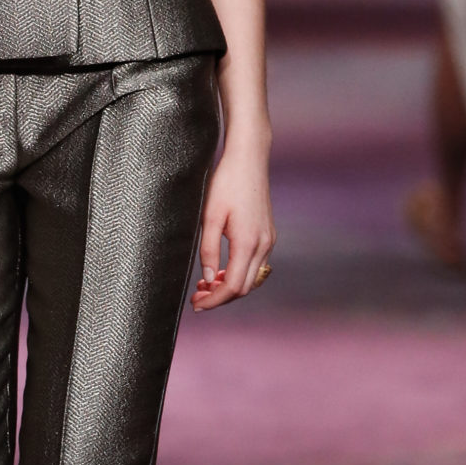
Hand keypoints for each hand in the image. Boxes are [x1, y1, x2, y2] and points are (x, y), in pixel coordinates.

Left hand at [191, 134, 274, 310]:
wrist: (249, 159)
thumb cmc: (226, 183)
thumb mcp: (210, 216)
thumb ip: (209, 250)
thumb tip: (209, 280)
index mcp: (248, 242)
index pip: (233, 286)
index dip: (214, 300)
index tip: (197, 304)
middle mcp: (263, 245)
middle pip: (244, 287)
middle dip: (221, 297)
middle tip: (197, 297)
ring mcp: (268, 240)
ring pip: (251, 278)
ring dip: (229, 286)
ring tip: (205, 285)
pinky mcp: (268, 234)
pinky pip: (255, 264)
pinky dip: (238, 273)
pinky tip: (221, 270)